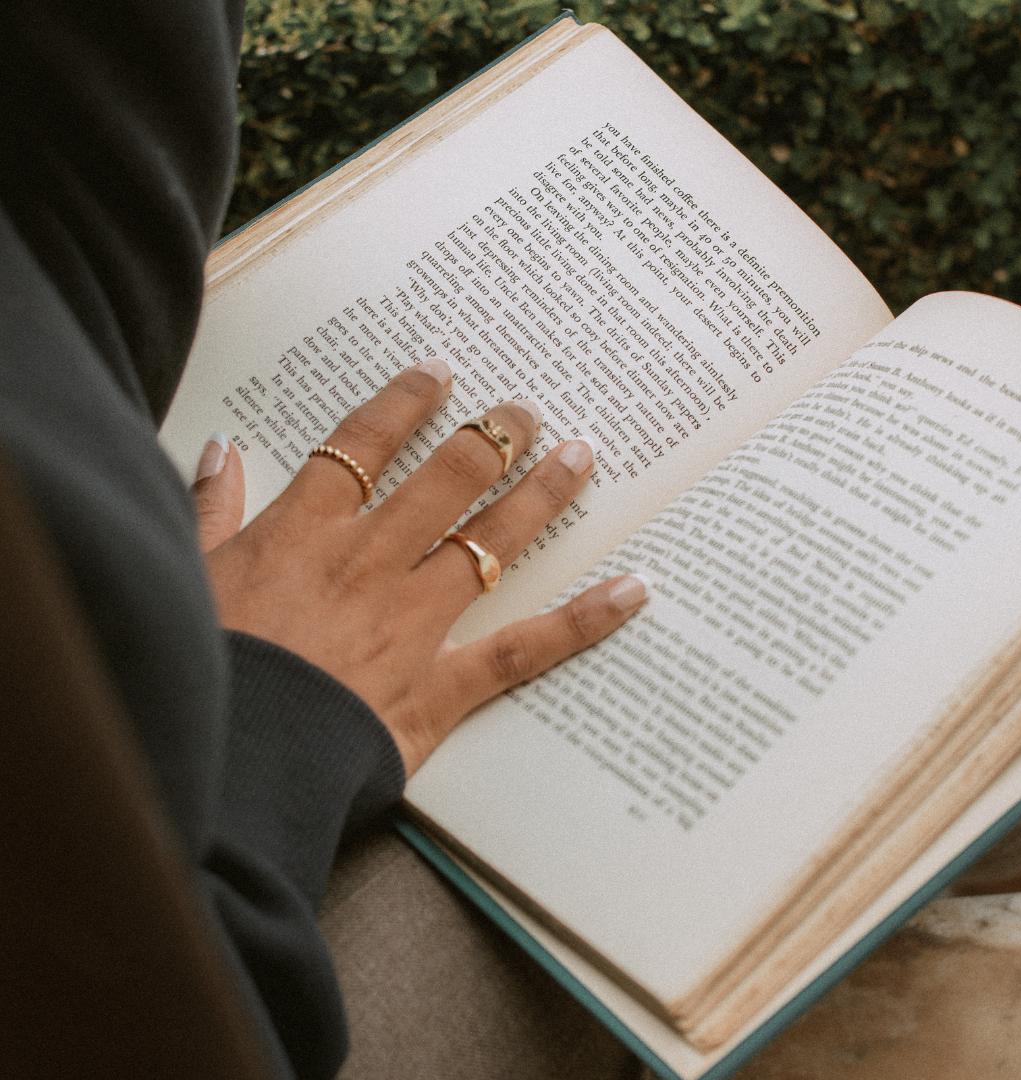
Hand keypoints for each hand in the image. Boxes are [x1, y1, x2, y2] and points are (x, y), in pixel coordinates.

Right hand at [192, 360, 647, 775]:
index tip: (439, 376)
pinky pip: (524, 646)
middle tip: (526, 411)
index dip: (404, 402)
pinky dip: (582, 619)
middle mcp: (370, 562)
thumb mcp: (189, 579)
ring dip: (539, 493)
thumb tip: (218, 450)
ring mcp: (412, 620)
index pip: (362, 444)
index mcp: (305, 532)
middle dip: (491, 436)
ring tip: (579, 456)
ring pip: (490, 540)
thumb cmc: (207, 673)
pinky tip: (632, 591)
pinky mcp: (442, 684)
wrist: (230, 764)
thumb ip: (208, 509)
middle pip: (445, 478)